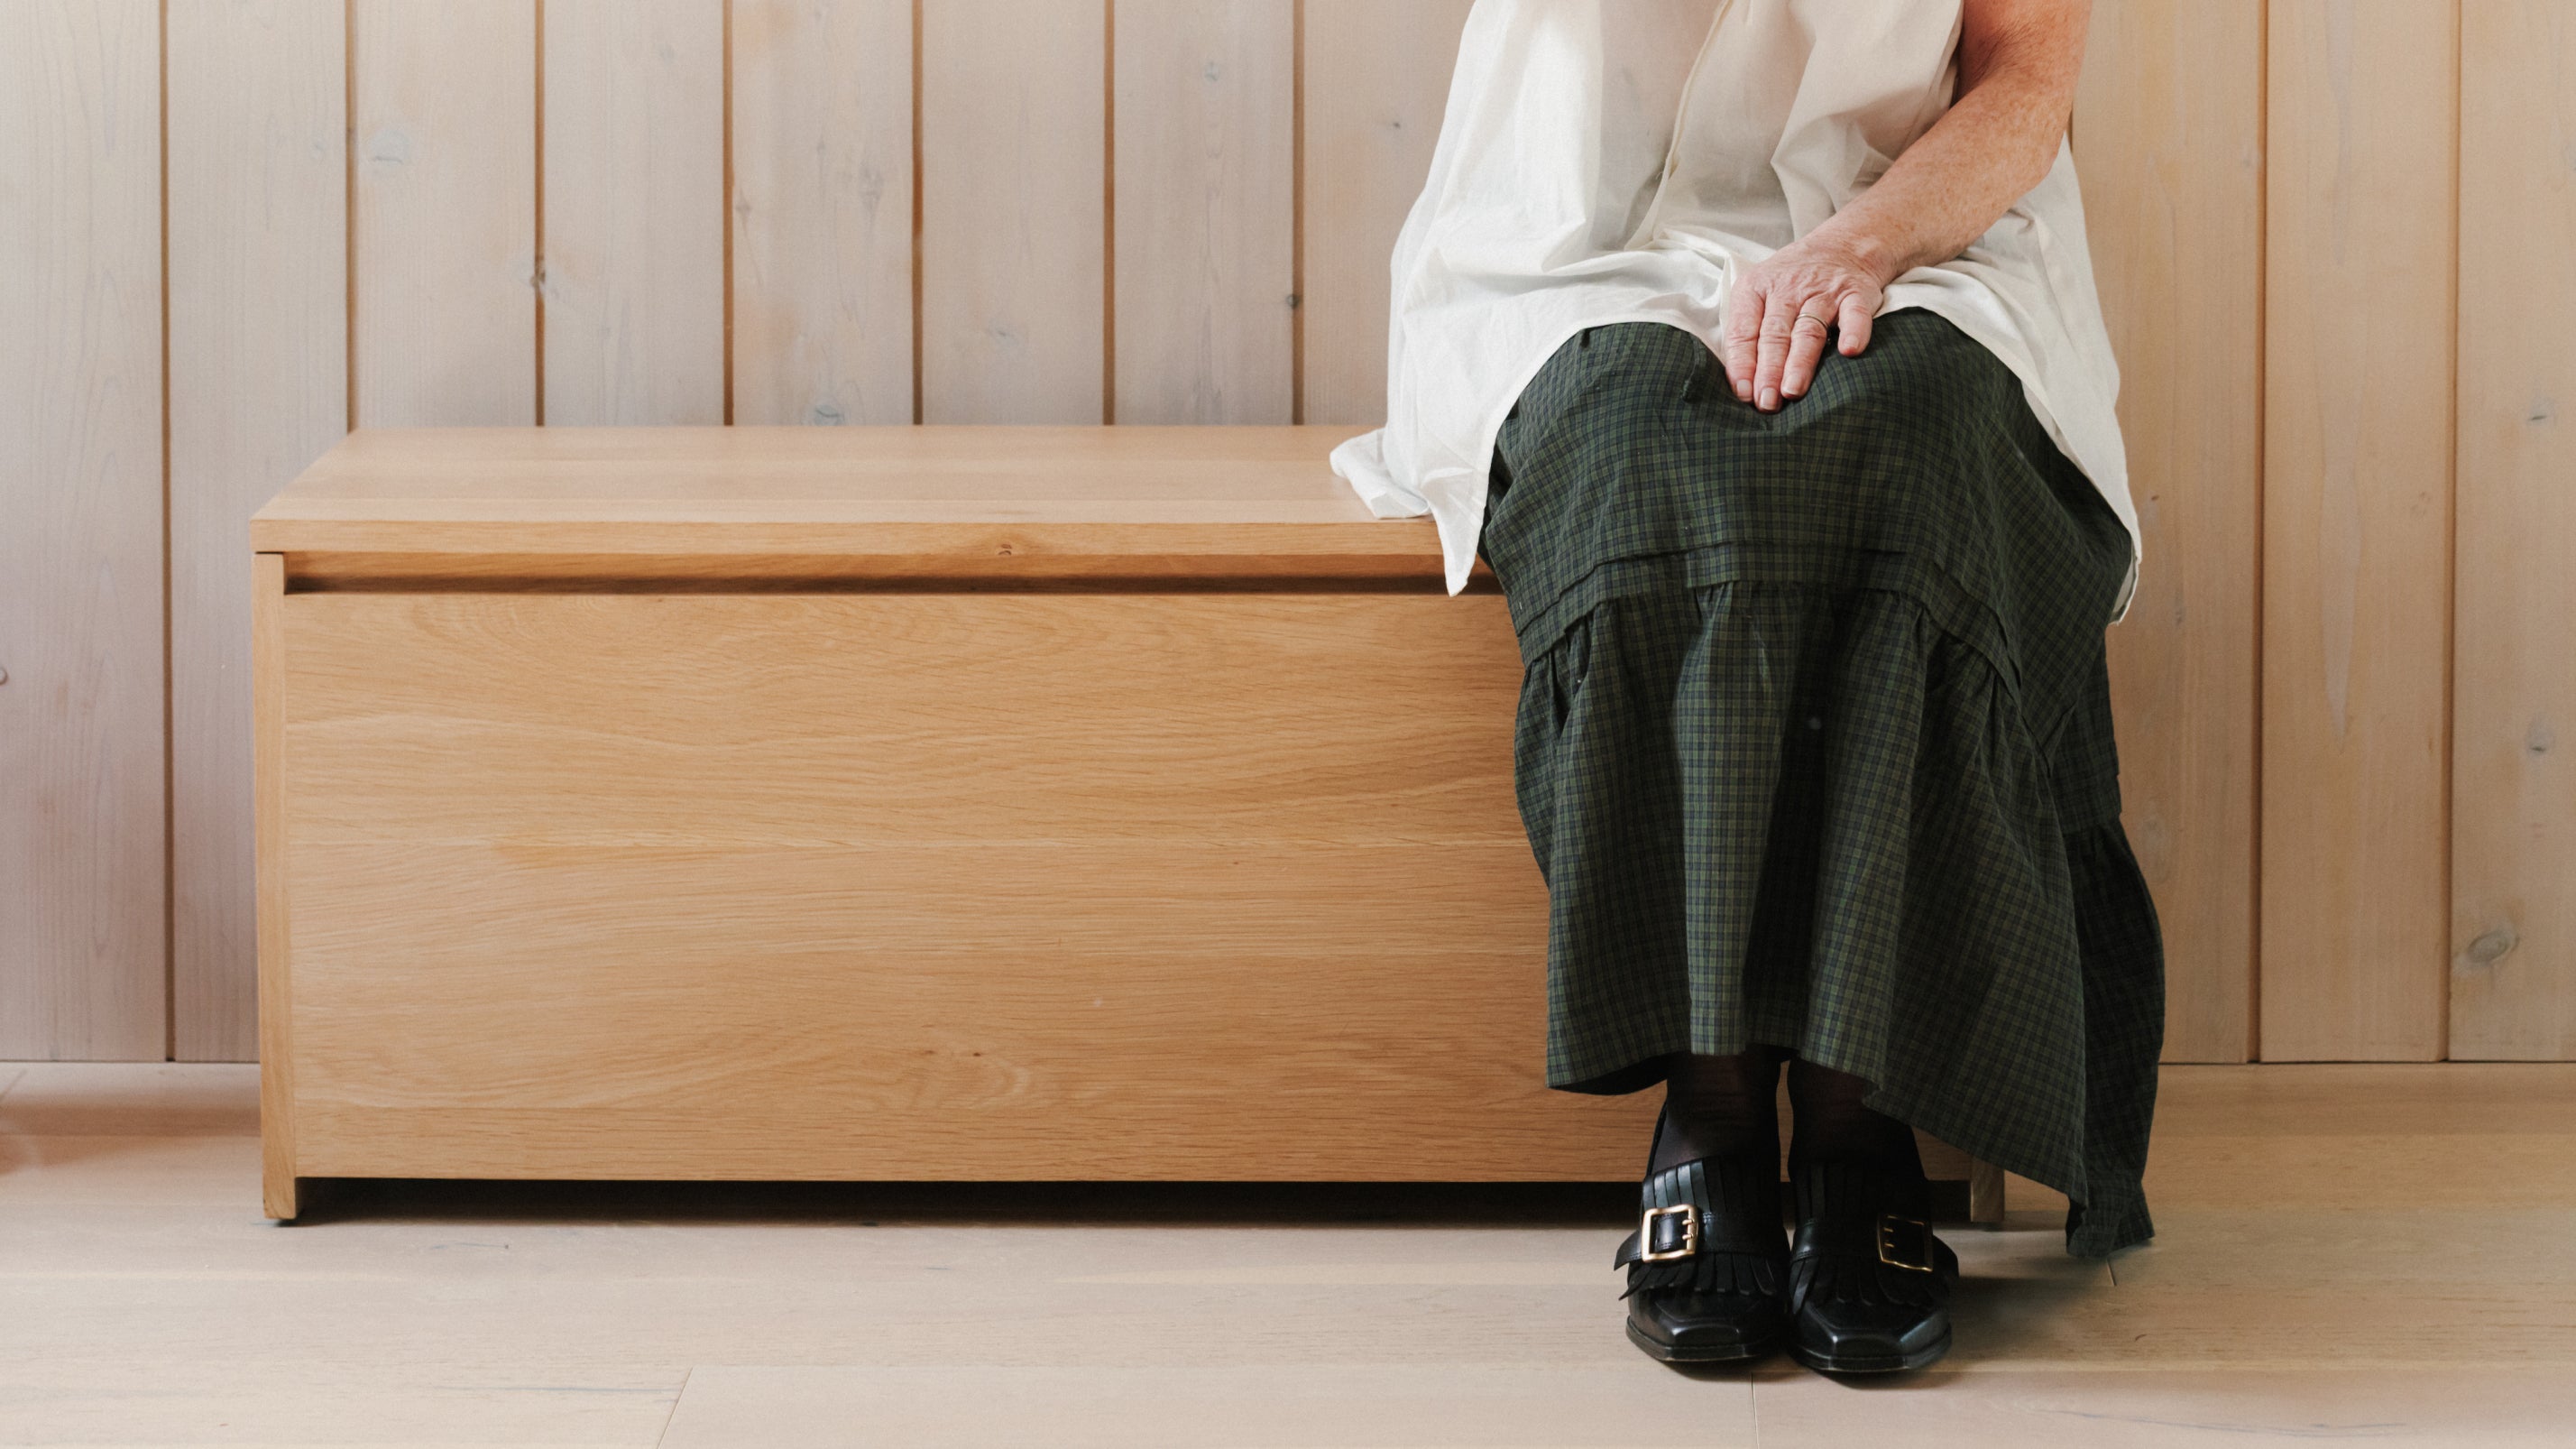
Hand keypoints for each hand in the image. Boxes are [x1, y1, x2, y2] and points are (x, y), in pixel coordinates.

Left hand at [1720, 239, 1887, 411]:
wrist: (1843, 245)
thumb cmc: (1793, 281)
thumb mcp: (1760, 294)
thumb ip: (1748, 333)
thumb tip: (1741, 385)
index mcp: (1756, 289)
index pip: (1743, 331)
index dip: (1742, 364)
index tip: (1743, 393)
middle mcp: (1788, 289)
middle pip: (1774, 335)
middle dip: (1768, 371)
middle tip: (1766, 402)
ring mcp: (1823, 291)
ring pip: (1808, 330)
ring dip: (1799, 361)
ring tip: (1792, 390)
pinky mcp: (1855, 294)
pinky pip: (1855, 314)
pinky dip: (1854, 331)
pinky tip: (1850, 351)